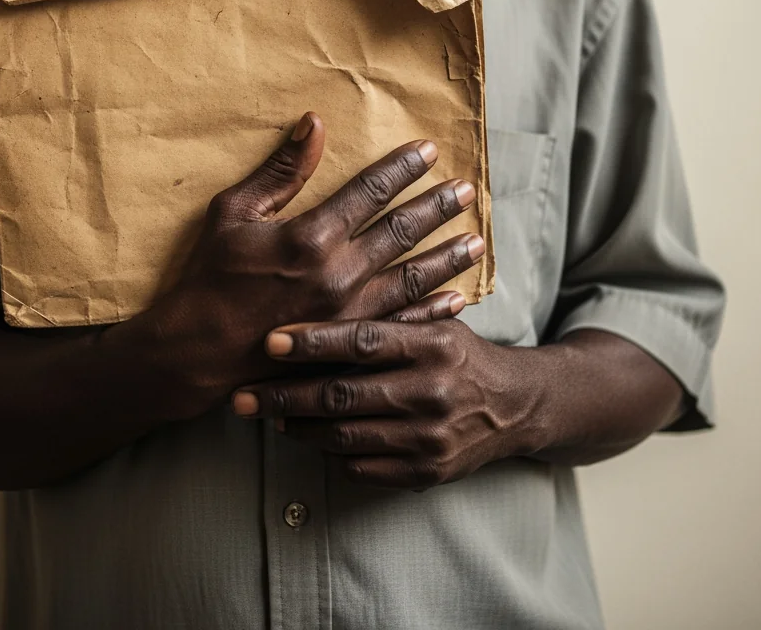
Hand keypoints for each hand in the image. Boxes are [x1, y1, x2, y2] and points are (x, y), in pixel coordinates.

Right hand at [151, 112, 484, 398]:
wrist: (197, 349)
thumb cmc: (209, 276)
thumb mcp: (233, 212)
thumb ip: (280, 170)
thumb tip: (314, 124)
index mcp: (311, 236)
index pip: (370, 191)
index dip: (402, 168)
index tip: (429, 151)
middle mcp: (338, 273)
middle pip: (401, 231)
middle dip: (437, 207)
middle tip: (468, 190)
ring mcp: (348, 313)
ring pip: (412, 278)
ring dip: (447, 258)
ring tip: (477, 241)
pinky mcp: (346, 343)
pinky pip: (401, 324)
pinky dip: (432, 311)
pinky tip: (456, 300)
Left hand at [230, 316, 535, 490]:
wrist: (517, 407)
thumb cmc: (460, 355)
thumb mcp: (436, 323)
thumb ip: (389, 315)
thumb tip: (323, 287)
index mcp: (432, 345)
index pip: (362, 340)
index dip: (312, 340)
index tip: (269, 339)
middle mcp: (432, 392)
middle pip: (342, 395)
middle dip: (284, 395)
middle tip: (243, 394)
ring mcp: (429, 438)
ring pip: (344, 436)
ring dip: (298, 426)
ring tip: (268, 413)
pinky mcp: (427, 473)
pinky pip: (361, 467)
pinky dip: (327, 452)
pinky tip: (307, 436)